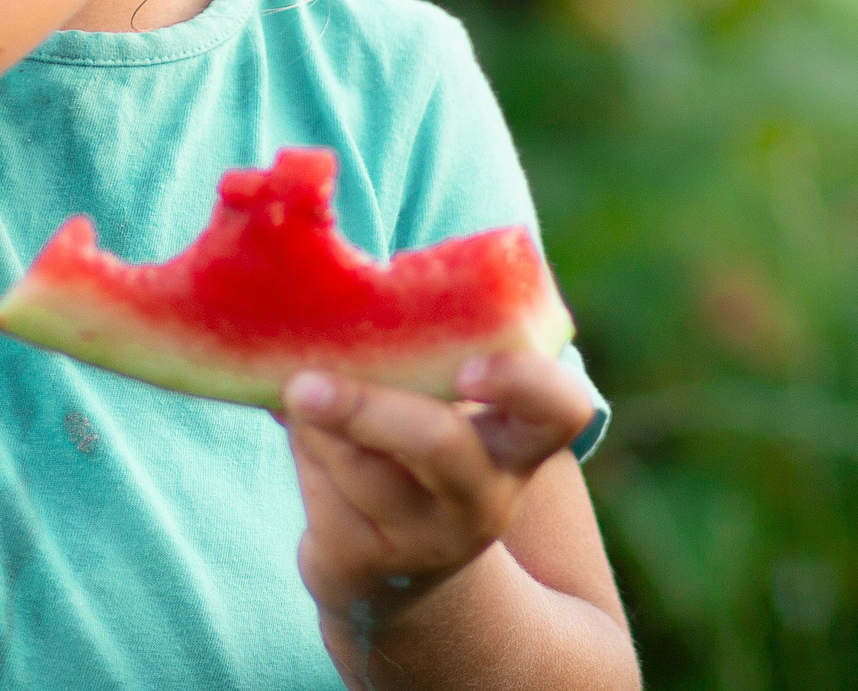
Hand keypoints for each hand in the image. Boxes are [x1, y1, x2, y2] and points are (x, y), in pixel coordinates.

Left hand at [279, 353, 598, 638]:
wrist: (392, 569)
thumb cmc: (411, 449)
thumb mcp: (430, 405)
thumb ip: (406, 352)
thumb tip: (322, 288)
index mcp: (518, 440)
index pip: (562, 409)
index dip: (525, 382)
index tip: (469, 367)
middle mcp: (485, 495)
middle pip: (438, 445)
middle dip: (366, 407)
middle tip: (303, 383)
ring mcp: (428, 538)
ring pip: (360, 465)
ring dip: (315, 420)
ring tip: (296, 388)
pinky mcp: (368, 561)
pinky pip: (322, 492)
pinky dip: (302, 446)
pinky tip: (297, 426)